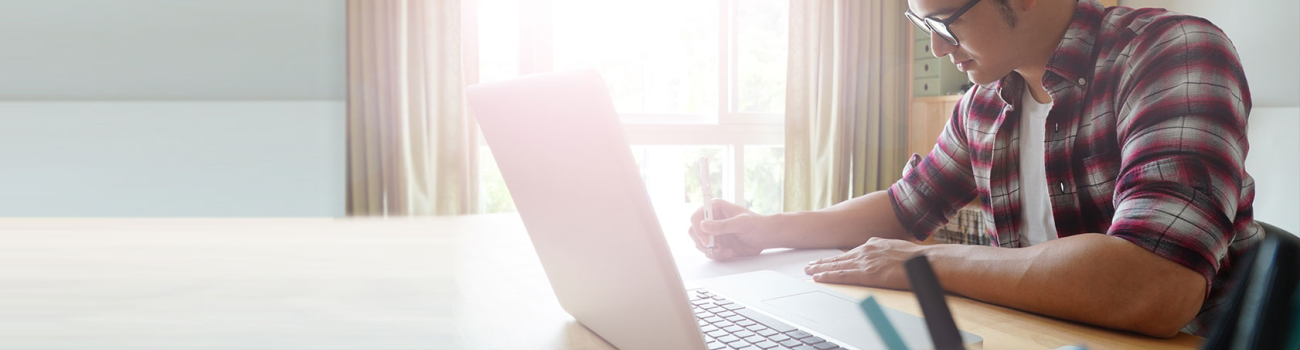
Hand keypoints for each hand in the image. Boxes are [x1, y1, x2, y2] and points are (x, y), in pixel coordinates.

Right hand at [687, 199, 778, 259]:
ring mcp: (713, 232)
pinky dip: (718, 255)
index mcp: (716, 208)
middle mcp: (712, 220)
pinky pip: (709, 252)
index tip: (707, 240)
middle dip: (704, 243)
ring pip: (700, 244)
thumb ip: (723, 225)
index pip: (697, 216)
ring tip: (727, 251)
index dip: (698, 229)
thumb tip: (704, 225)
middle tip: (717, 248)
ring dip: (712, 251)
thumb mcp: (741, 223)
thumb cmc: (757, 225)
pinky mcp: (717, 243)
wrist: (765, 237)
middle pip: (694, 231)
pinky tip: (730, 252)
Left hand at [802, 237, 924, 289]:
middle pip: (839, 257)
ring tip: (808, 270)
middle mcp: (866, 251)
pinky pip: (842, 275)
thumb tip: (878, 248)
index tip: (826, 259)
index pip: (849, 252)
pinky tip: (818, 277)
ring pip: (837, 265)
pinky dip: (828, 276)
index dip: (836, 256)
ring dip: (820, 268)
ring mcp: (865, 262)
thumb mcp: (895, 246)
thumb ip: (883, 248)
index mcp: (873, 244)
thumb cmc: (915, 258)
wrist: (924, 262)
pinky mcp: (866, 273)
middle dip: (823, 261)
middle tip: (809, 264)